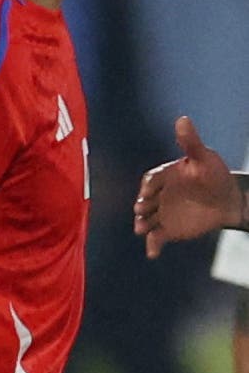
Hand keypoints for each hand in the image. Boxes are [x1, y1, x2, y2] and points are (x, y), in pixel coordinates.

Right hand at [135, 116, 242, 257]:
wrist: (229, 201)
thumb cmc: (216, 176)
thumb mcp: (204, 157)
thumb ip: (190, 142)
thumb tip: (182, 119)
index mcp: (165, 177)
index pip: (151, 180)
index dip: (149, 186)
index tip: (148, 191)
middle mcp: (159, 196)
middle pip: (145, 201)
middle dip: (142, 207)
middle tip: (142, 210)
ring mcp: (162, 213)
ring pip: (147, 220)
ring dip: (143, 225)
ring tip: (143, 230)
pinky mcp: (169, 229)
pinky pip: (157, 238)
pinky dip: (153, 245)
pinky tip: (153, 253)